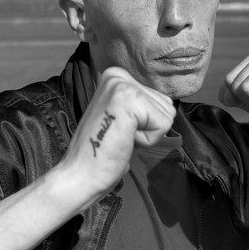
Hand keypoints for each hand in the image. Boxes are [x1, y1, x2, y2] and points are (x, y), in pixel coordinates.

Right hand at [56, 67, 175, 205]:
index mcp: (115, 76)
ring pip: (167, 114)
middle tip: (119, 136)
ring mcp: (122, 85)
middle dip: (148, 128)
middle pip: (166, 105)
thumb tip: (168, 105)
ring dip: (148, 134)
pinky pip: (163, 124)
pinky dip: (147, 140)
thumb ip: (141, 106)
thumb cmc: (103, 153)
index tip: (120, 131)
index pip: (160, 100)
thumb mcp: (125, 119)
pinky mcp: (130, 99)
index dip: (146, 124)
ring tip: (121, 138)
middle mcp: (118, 75)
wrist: (80, 175)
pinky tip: (123, 141)